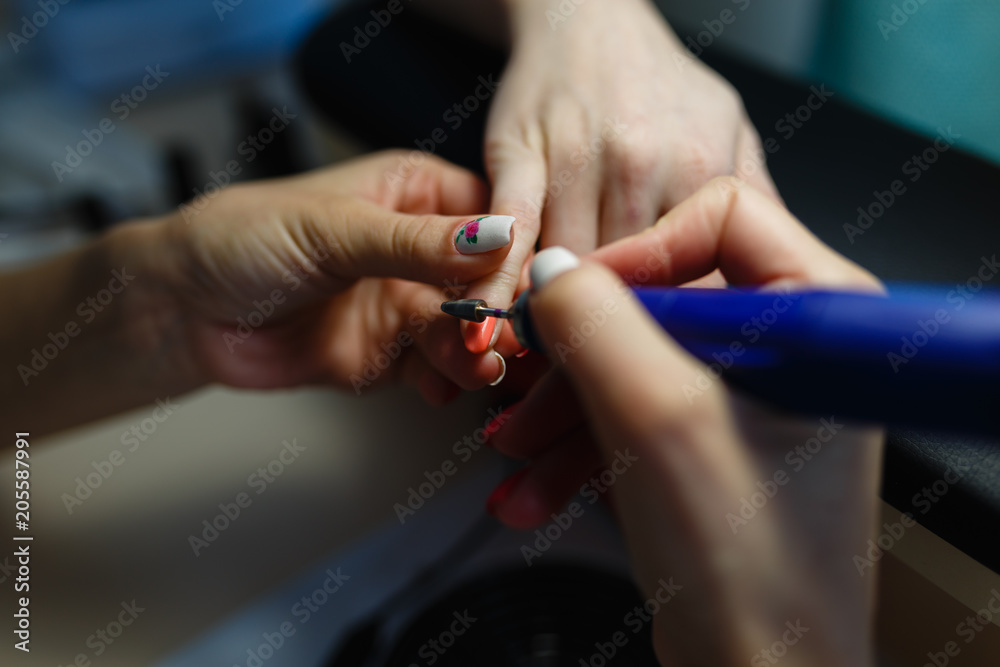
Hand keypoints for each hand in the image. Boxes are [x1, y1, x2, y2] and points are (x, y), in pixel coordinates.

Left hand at [138, 152, 513, 402]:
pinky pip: (435, 370)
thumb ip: (416, 243)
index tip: (514, 285)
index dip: (509, 252)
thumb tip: (496, 236)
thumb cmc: (239, 239)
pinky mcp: (388, 355)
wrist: (181, 310)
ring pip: (466, 330)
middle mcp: (418, 250)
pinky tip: (441, 387)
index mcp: (415, 194)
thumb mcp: (334, 230)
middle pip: (486, 282)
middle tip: (496, 338)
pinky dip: (446, 381)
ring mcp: (404, 304)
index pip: (491, 219)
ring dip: (475, 351)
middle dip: (495, 312)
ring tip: (473, 366)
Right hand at [460, 0, 778, 354]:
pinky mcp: (520, 150)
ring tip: (543, 389)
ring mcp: (578, 157)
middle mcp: (645, 163)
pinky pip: (511, 231)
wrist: (587, 15)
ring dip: (557, 328)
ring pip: (569, 267)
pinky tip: (492, 325)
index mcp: (704, 167)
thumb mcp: (730, 131)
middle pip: (630, 282)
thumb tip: (778, 279)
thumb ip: (754, 205)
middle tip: (598, 394)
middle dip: (613, 342)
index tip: (661, 378)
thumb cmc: (658, 83)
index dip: (676, 336)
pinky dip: (500, 283)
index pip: (697, 275)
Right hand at [487, 179, 879, 665]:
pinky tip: (536, 485)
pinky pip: (640, 411)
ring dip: (568, 407)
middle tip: (524, 378)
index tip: (574, 292)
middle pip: (667, 294)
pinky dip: (585, 445)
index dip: (638, 252)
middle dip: (581, 350)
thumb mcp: (657, 420)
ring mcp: (752, 396)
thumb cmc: (751, 571)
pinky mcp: (716, 441)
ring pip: (641, 359)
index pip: (721, 217)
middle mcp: (792, 347)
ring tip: (515, 452)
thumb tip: (554, 270)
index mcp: (818, 316)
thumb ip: (596, 323)